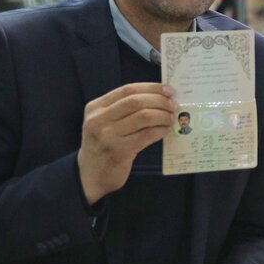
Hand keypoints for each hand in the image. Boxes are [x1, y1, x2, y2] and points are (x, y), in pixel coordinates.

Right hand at [77, 83, 175, 203]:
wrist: (90, 175)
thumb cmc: (103, 145)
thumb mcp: (104, 122)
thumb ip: (123, 108)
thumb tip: (159, 96)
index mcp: (95, 107)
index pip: (128, 90)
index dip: (151, 88)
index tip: (168, 90)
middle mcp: (99, 119)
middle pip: (136, 101)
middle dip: (160, 100)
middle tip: (173, 105)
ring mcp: (108, 136)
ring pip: (144, 116)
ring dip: (162, 115)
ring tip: (171, 118)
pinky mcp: (119, 151)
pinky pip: (147, 135)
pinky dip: (160, 130)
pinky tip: (165, 130)